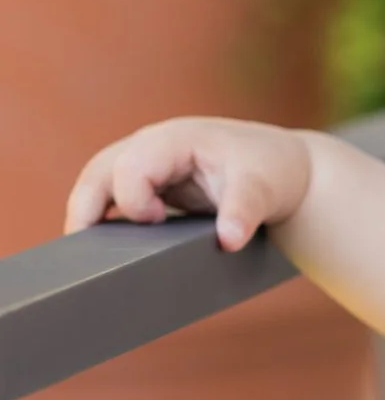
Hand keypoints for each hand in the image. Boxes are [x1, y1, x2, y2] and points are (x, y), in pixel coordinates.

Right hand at [65, 116, 314, 251]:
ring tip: (88, 259)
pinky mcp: (147, 183)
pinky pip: (111, 198)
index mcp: (174, 139)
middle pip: (98, 173)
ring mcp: (145, 163)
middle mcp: (151, 146)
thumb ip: (244, 211)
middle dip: (86, 211)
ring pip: (97, 185)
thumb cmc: (270, 173)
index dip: (134, 199)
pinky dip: (102, 221)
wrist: (283, 169)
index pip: (131, 166)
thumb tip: (229, 241)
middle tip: (86, 257)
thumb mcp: (264, 189)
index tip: (156, 221)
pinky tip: (105, 252)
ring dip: (88, 218)